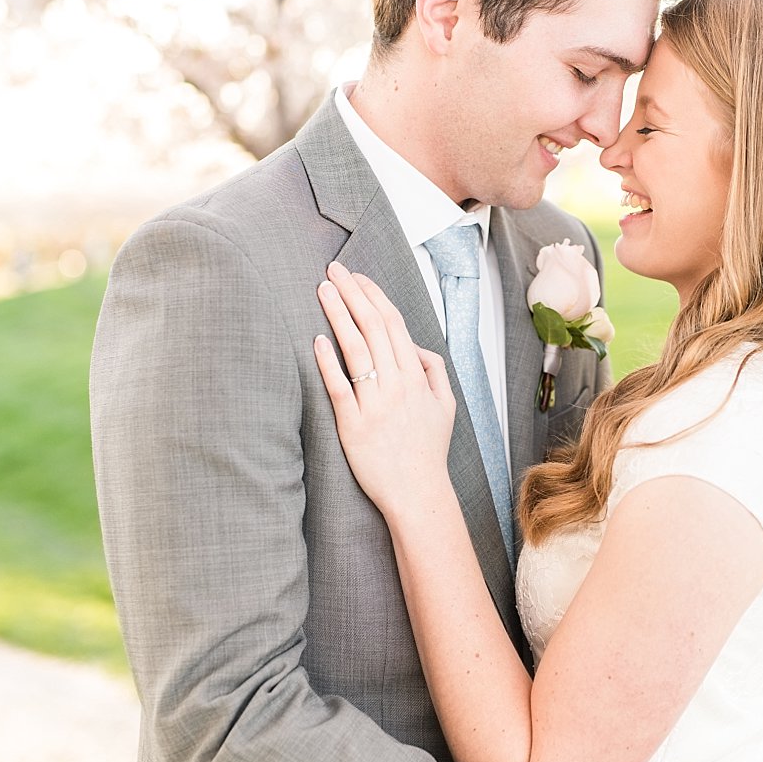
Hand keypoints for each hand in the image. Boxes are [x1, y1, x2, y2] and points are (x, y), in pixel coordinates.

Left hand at [314, 262, 454, 516]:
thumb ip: (434, 369)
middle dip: (352, 294)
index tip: (358, 277)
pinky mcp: (353, 424)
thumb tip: (414, 345)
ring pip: (355, 350)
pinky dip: (328, 362)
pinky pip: (339, 387)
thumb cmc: (428, 450)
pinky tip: (316, 340)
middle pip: (372, 328)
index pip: (394, 325)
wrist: (418, 491)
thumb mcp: (446, 405)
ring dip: (338, 316)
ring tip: (322, 291)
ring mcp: (375, 404)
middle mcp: (397, 386)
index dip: (375, 297)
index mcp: (418, 378)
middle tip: (334, 270)